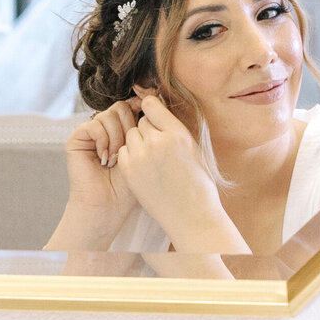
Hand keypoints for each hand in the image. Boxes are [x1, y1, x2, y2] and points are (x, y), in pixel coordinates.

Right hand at [47, 101, 142, 250]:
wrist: (109, 207)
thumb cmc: (130, 187)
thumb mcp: (144, 152)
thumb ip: (146, 126)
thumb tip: (153, 95)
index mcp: (123, 130)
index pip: (132, 106)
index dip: (141, 109)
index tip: (149, 120)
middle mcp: (106, 129)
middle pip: (122, 107)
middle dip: (130, 128)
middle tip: (128, 151)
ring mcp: (91, 133)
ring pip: (109, 115)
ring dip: (117, 138)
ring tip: (116, 160)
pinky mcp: (77, 139)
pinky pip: (95, 124)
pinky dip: (103, 141)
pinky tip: (104, 159)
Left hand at [117, 92, 249, 253]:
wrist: (191, 215)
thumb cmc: (197, 183)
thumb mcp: (192, 147)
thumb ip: (173, 129)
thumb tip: (156, 111)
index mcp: (177, 133)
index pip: (151, 104)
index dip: (152, 111)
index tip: (154, 118)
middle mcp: (158, 141)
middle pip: (140, 122)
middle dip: (147, 131)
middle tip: (158, 148)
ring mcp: (141, 156)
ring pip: (130, 136)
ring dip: (138, 143)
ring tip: (152, 160)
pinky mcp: (129, 171)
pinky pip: (123, 152)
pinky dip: (130, 157)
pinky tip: (143, 169)